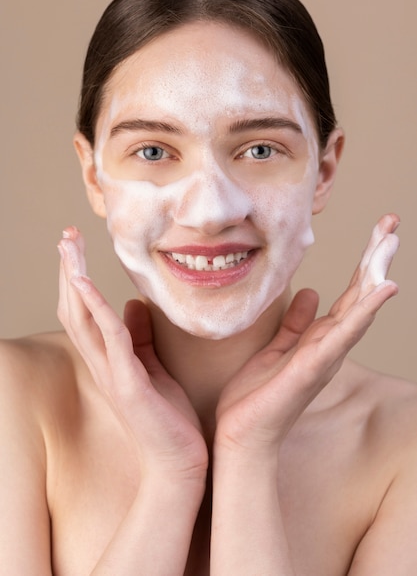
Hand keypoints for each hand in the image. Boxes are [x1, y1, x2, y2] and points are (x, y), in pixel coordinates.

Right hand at [57, 227, 207, 482]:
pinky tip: (85, 284)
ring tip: (69, 246)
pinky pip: (108, 339)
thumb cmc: (167, 418)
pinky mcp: (128, 384)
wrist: (179, 463)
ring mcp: (111, 375)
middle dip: (69, 270)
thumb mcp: (152, 368)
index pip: (83, 313)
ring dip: (74, 279)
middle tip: (66, 234)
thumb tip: (134, 303)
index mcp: (108, 361)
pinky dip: (95, 309)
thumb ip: (140, 337)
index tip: (76, 246)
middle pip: (74, 309)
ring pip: (82, 319)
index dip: (76, 279)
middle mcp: (102, 365)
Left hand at [215, 214, 399, 453]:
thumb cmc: (257, 395)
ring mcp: (325, 356)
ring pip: (358, 308)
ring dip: (375, 273)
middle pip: (360, 295)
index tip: (379, 231)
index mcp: (320, 339)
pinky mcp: (312, 366)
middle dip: (376, 258)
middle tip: (392, 222)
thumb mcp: (277, 348)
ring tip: (390, 242)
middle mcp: (330, 346)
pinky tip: (383, 287)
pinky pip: (342, 333)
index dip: (365, 263)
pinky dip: (365, 310)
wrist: (241, 434)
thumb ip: (296, 322)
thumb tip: (311, 291)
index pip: (349, 294)